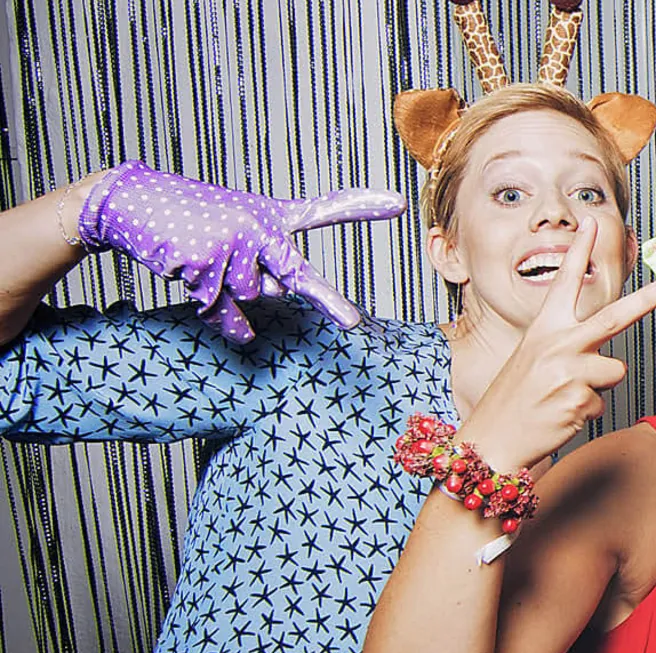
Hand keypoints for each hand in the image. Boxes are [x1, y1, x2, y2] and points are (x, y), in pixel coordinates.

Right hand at [76, 161, 405, 342]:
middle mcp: (258, 227)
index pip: (323, 210)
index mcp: (271, 215)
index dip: (360, 207)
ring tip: (207, 265)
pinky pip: (222, 310)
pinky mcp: (206, 263)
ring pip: (251, 299)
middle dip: (325, 301)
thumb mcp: (238, 233)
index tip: (397, 204)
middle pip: (297, 277)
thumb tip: (271, 313)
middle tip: (350, 323)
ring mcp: (233, 244)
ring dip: (231, 297)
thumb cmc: (195, 221)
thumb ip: (266, 270)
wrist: (134, 202)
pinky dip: (214, 313)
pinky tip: (195, 282)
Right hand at [452, 217, 655, 469]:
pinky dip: (586, 411)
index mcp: (544, 328)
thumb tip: (606, 351)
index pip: (566, 281)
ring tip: (566, 395)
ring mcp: (569, 372)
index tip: (592, 221)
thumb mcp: (533, 359)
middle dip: (649, 298)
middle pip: (615, 315)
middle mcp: (557, 344)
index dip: (580, 250)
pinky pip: (603, 401)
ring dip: (599, 385)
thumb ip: (567, 345)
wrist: (492, 440)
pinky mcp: (579, 400)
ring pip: (615, 370)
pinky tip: (561, 414)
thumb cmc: (515, 400)